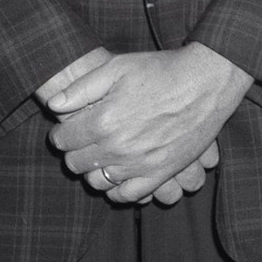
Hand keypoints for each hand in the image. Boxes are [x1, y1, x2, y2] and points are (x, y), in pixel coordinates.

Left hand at [46, 43, 251, 203]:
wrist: (208, 81)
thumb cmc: (163, 70)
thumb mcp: (119, 66)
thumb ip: (82, 87)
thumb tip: (54, 105)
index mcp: (103, 120)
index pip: (63, 140)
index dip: (61, 133)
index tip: (69, 126)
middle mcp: (118, 147)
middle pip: (76, 163)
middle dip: (75, 151)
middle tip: (85, 139)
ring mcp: (139, 164)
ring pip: (97, 181)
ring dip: (93, 170)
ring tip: (102, 155)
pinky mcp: (160, 173)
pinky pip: (127, 195)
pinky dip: (116, 190)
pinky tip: (118, 174)